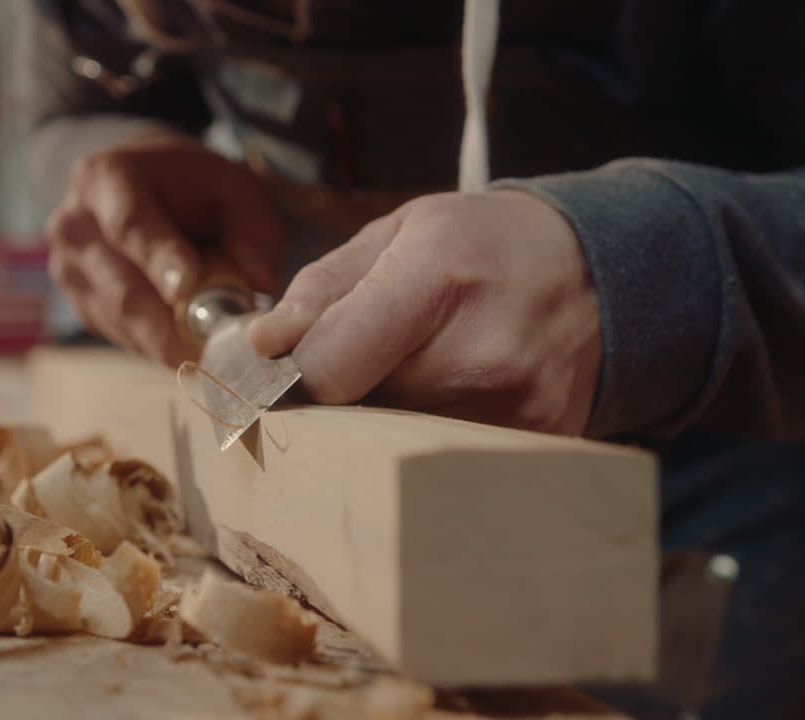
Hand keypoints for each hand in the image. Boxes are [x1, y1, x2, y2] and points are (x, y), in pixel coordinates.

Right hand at [45, 132, 283, 365]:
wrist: (141, 190)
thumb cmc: (191, 187)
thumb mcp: (232, 187)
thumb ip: (251, 229)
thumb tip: (260, 283)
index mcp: (105, 177)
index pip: (128, 223)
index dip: (158, 258)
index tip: (187, 289)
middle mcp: (74, 224)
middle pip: (121, 286)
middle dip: (171, 323)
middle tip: (217, 345)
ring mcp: (68, 269)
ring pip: (121, 320)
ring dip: (169, 340)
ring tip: (210, 345)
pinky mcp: (79, 304)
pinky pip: (120, 336)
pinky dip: (157, 344)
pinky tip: (184, 336)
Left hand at [248, 190, 601, 435]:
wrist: (597, 273)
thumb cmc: (483, 245)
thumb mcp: (399, 232)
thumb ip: (321, 288)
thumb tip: (264, 346)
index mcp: (438, 281)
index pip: (328, 369)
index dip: (292, 375)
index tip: (286, 367)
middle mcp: (480, 354)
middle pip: (354, 414)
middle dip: (333, 397)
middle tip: (352, 366)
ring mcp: (511, 412)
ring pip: (389, 444)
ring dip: (375, 420)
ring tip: (405, 375)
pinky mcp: (527, 449)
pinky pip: (434, 460)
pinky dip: (416, 439)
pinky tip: (439, 399)